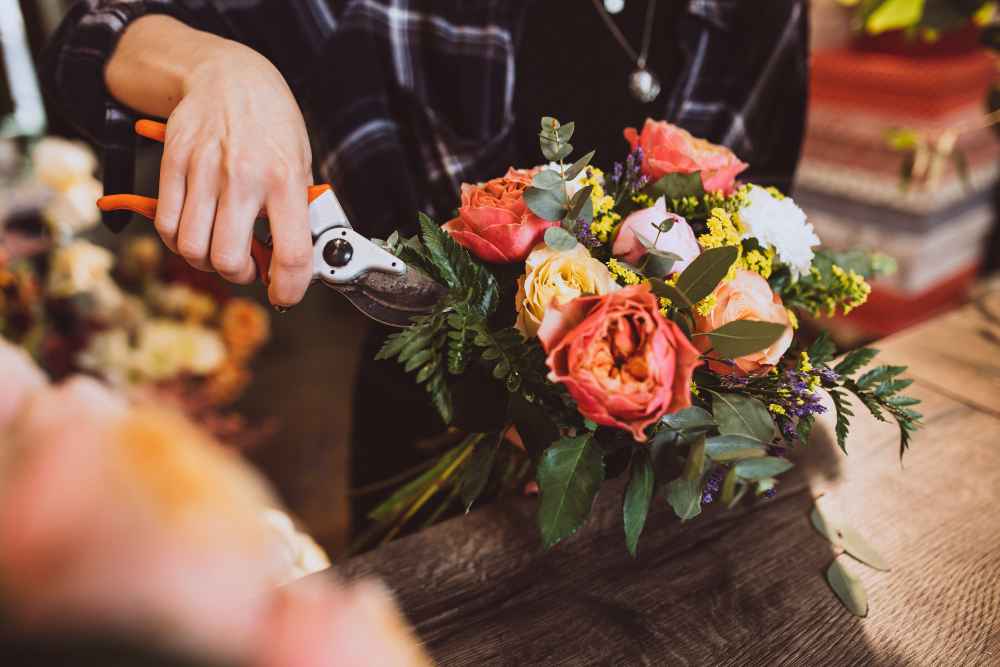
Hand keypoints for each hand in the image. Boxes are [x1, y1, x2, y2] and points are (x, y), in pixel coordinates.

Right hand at [106, 18, 313, 305]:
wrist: (228, 75)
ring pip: (192, 248)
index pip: (290, 253)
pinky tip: (196, 230)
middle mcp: (244, 177)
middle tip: (248, 267)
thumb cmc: (270, 122)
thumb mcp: (300, 162)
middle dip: (239, 275)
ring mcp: (204, 170)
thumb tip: (299, 260)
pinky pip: (166, 224)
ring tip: (221, 248)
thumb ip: (298, 210)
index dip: (288, 288)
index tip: (284, 294)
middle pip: (228, 259)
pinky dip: (179, 240)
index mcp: (285, 179)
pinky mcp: (173, 164)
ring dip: (206, 261)